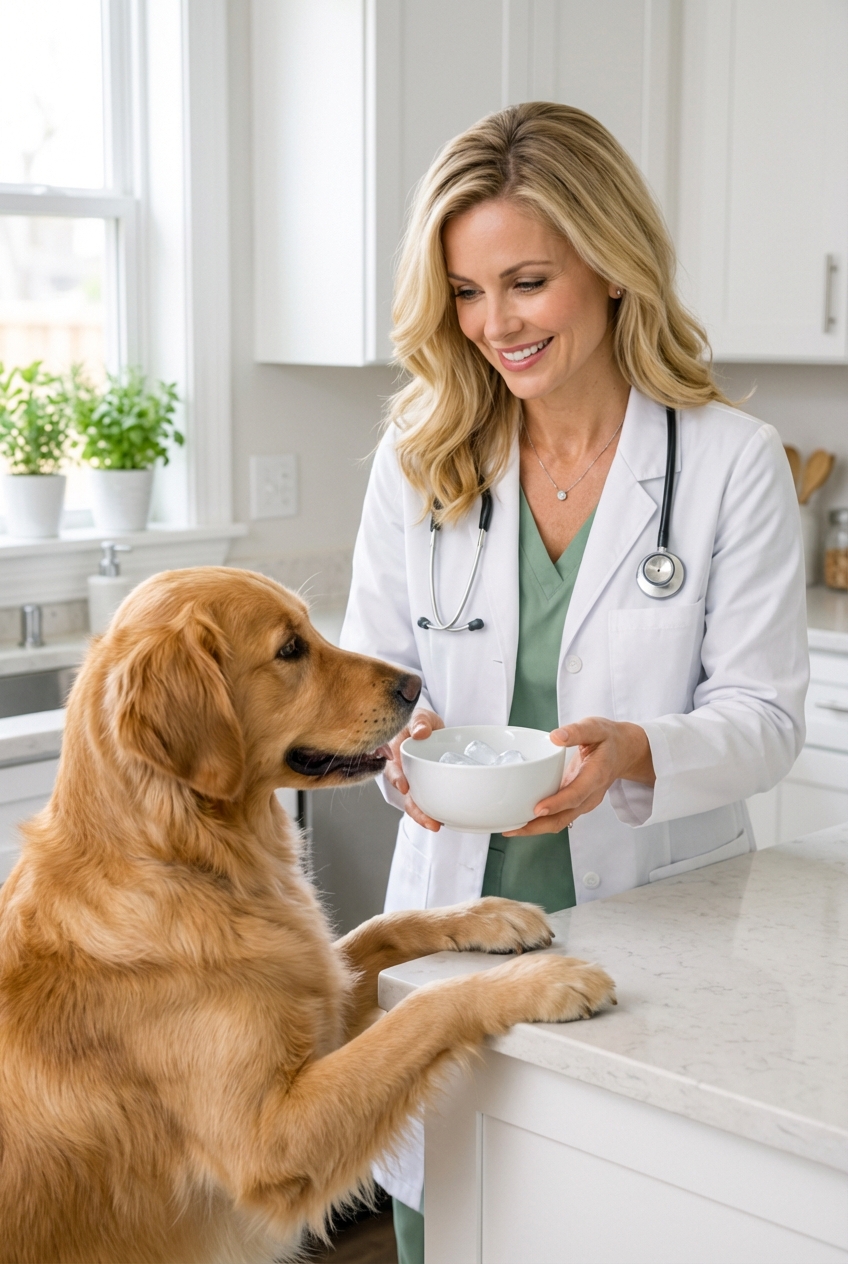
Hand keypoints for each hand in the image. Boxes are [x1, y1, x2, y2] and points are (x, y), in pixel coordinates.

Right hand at [384, 707, 444, 830]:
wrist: (431, 729)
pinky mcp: (425, 787)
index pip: (391, 769)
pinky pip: (428, 801)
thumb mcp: (419, 716)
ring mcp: (413, 781)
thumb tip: (421, 732)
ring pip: (415, 802)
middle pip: (404, 794)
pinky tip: (445, 820)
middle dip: (414, 809)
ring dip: (423, 815)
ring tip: (436, 826)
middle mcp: (401, 772)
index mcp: (393, 754)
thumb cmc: (420, 722)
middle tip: (428, 821)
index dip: (397, 779)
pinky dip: (434, 811)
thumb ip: (419, 722)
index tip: (404, 787)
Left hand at [505, 717, 654, 836]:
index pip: (576, 794)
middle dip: (538, 826)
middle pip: (564, 817)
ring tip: (509, 828)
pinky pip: (558, 817)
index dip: (557, 804)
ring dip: (535, 828)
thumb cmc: (608, 739)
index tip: (538, 810)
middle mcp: (590, 795)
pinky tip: (520, 820)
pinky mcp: (576, 803)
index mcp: (596, 775)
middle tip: (512, 827)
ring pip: (560, 822)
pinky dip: (539, 822)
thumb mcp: (596, 727)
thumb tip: (556, 736)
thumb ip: (577, 731)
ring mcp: (584, 802)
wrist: (624, 752)